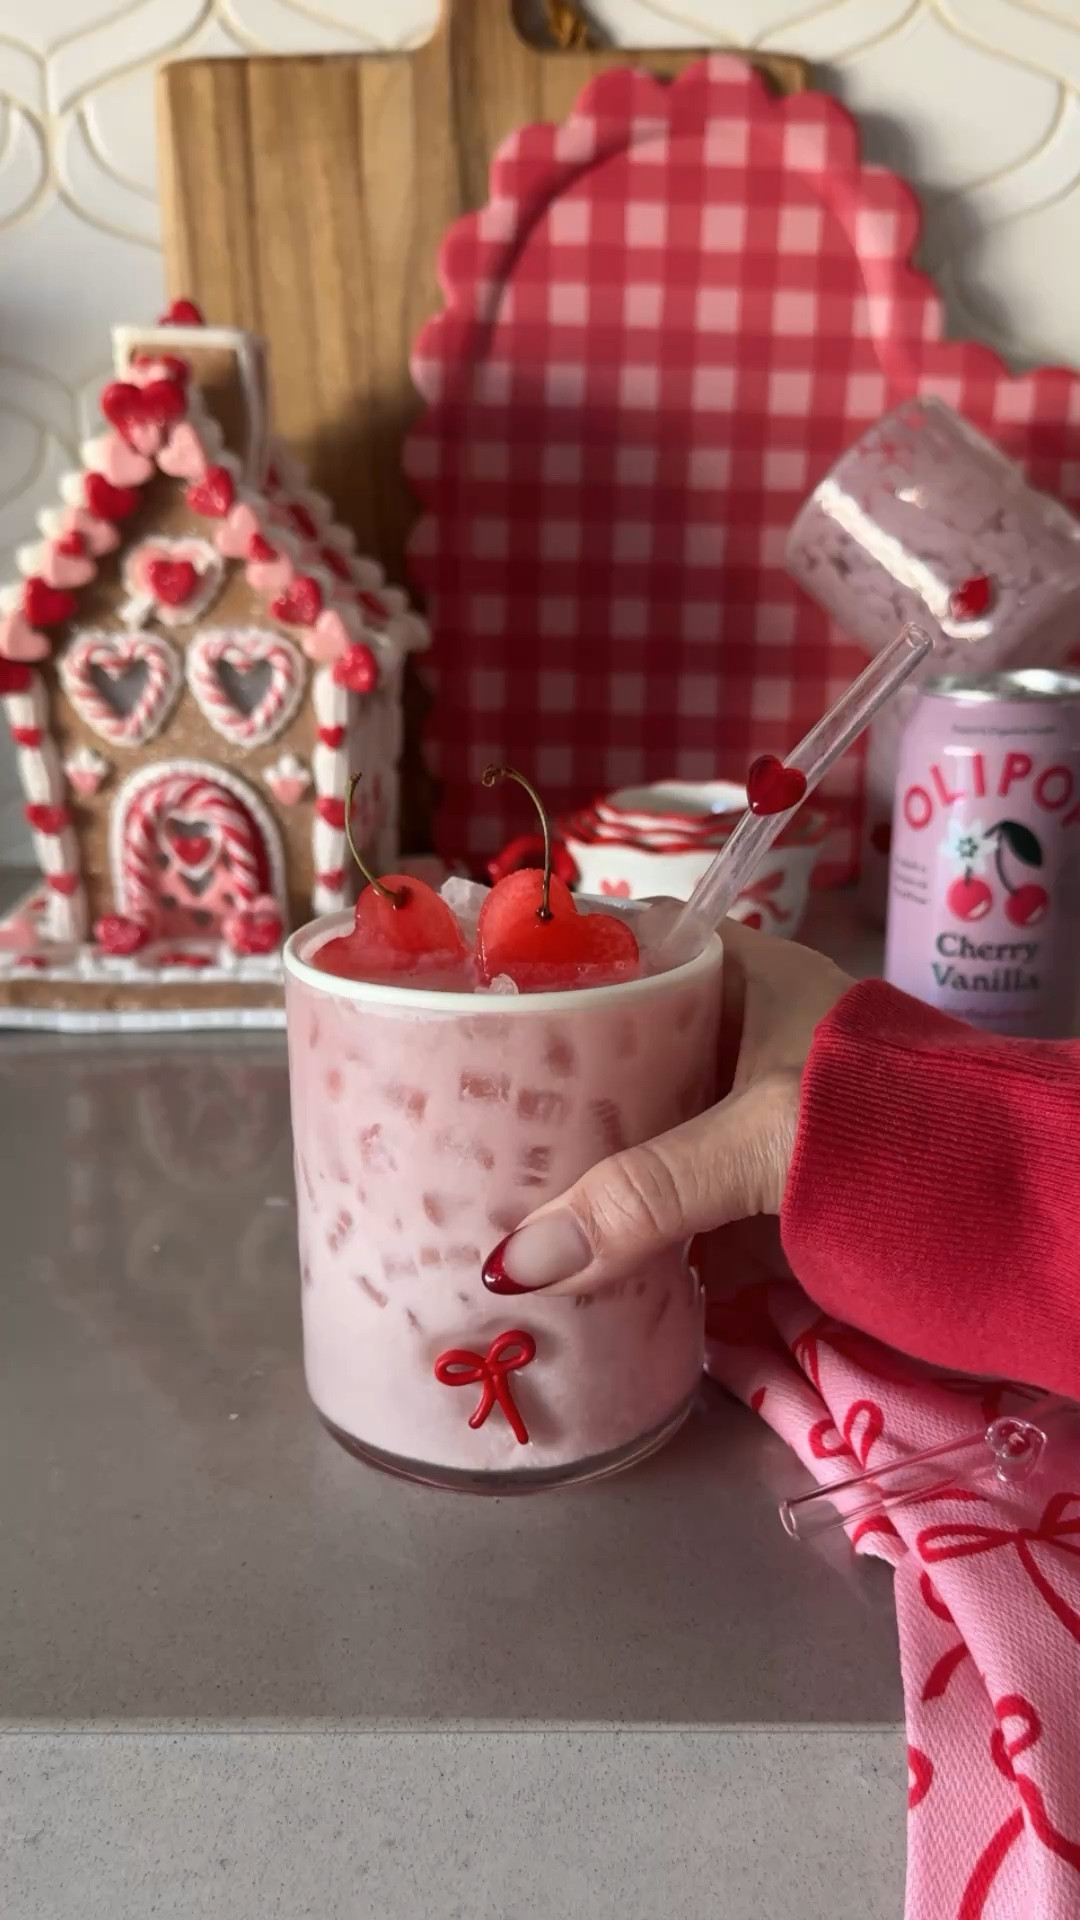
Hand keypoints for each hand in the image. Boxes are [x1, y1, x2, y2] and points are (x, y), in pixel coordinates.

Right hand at [481, 919, 852, 1296]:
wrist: (1009, 1206)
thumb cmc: (885, 1126)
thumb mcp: (755, 1142)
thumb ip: (642, 1195)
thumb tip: (516, 1262)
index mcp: (741, 976)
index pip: (626, 947)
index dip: (552, 966)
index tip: (474, 1001)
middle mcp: (738, 1033)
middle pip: (621, 1045)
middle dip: (548, 1082)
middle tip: (461, 1105)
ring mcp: (749, 1109)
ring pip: (642, 1120)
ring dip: (580, 1156)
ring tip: (484, 1175)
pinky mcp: (760, 1182)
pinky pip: (672, 1192)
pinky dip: (624, 1217)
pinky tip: (562, 1240)